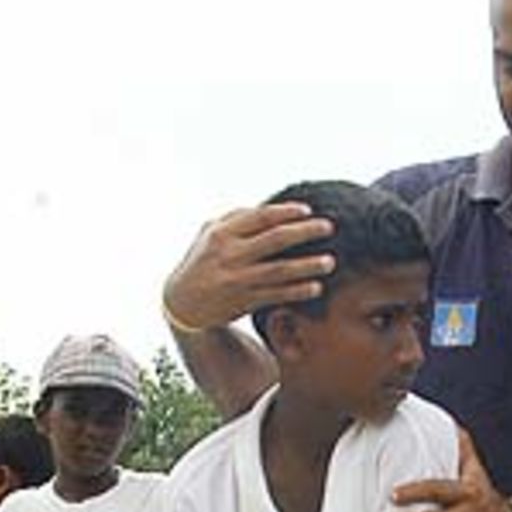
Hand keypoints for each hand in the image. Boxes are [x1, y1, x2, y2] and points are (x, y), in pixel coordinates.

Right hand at [164, 203, 335, 329]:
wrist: (182, 303)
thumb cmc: (202, 262)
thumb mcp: (210, 233)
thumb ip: (237, 219)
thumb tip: (271, 208)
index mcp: (223, 233)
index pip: (260, 217)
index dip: (286, 212)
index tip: (308, 210)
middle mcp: (230, 255)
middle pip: (274, 240)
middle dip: (304, 232)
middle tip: (329, 228)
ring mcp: (237, 280)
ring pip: (278, 271)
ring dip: (306, 266)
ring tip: (330, 262)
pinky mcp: (243, 302)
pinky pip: (275, 295)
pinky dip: (296, 291)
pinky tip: (315, 287)